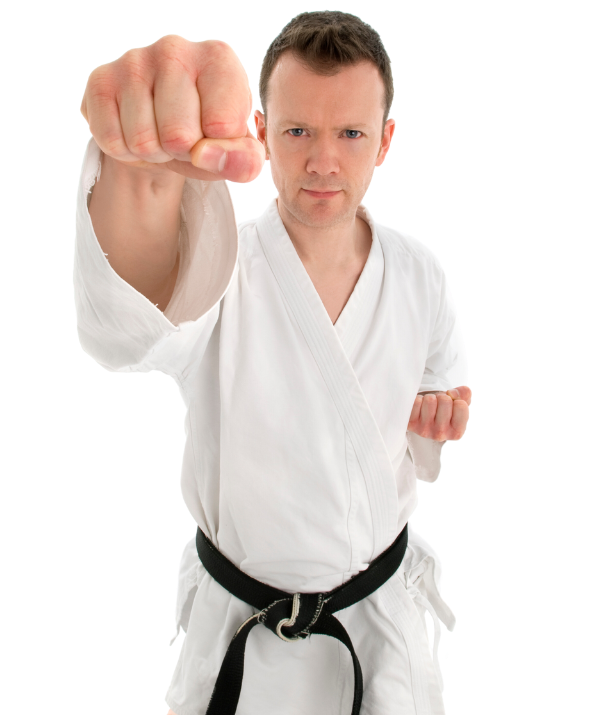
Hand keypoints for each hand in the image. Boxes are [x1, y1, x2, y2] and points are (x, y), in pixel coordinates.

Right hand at [79, 35, 265, 182]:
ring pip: (143, 142)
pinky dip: (124, 151)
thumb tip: (208, 156)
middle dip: (180, 153)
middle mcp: (175, 48)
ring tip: (158, 132)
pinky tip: (132, 129)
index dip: (216, 150)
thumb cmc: (206, 136)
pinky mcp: (100, 80)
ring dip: (153, 153)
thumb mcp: (235, 152)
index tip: (212, 136)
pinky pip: (112, 141)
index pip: (221, 128)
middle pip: (177, 137)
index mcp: (219, 59)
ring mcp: (134, 60)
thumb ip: (244, 160)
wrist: (161, 130)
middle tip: (181, 138)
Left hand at [407, 385, 471, 441]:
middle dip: (442, 397)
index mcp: (456, 432)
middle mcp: (440, 434)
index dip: (456, 400)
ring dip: (429, 398)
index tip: (451, 406)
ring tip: (429, 406)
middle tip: (438, 405)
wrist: (423, 419)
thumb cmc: (443, 411)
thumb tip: (452, 393)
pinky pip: (416, 402)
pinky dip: (418, 399)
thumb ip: (464, 395)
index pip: (461, 406)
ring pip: (430, 400)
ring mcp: (424, 430)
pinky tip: (419, 408)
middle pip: (445, 400)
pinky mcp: (410, 424)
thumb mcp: (458, 405)